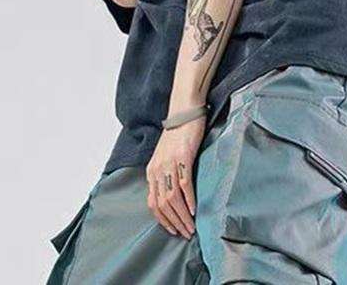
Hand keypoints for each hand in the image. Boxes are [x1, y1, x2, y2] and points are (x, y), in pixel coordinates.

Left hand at [145, 114, 206, 238]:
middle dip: (174, 222)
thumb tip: (172, 193)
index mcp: (152, 170)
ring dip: (182, 216)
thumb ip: (165, 173)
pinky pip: (184, 184)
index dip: (163, 220)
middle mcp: (157, 169)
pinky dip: (189, 200)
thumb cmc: (178, 133)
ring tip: (191, 227)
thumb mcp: (166, 155)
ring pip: (173, 198)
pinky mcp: (182, 157)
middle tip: (185, 234)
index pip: (153, 203)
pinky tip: (194, 210)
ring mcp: (169, 163)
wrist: (184, 111)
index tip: (174, 230)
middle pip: (162, 204)